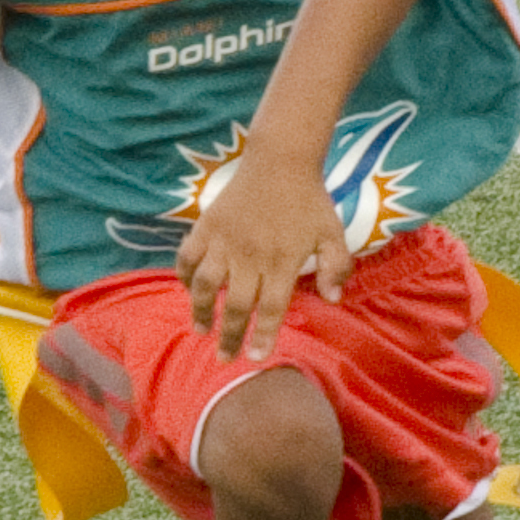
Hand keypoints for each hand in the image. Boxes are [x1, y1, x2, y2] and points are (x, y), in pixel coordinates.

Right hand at [176, 157, 354, 360]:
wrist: (282, 160)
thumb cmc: (310, 201)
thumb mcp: (333, 233)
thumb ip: (336, 266)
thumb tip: (333, 300)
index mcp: (282, 261)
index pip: (270, 308)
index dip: (263, 336)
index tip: (256, 359)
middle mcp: (250, 255)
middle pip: (235, 305)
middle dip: (229, 336)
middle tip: (224, 359)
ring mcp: (225, 240)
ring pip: (205, 285)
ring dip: (200, 311)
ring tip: (201, 330)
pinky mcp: (207, 225)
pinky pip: (188, 255)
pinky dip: (184, 274)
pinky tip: (187, 289)